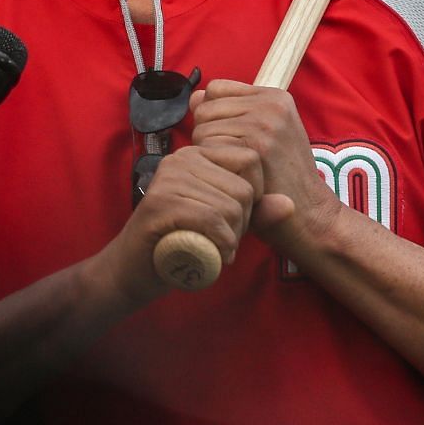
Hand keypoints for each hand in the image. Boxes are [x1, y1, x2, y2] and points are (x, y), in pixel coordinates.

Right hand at [91, 144, 262, 308]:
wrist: (134, 271)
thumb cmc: (183, 242)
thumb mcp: (225, 223)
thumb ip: (257, 212)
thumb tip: (289, 204)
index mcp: (199, 154)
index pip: (250, 160)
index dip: (253, 197)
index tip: (235, 220)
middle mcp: (182, 158)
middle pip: (243, 187)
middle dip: (242, 222)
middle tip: (223, 239)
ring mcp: (168, 178)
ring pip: (229, 205)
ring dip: (229, 237)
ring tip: (214, 247)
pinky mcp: (160, 202)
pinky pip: (211, 218)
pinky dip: (219, 242)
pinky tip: (212, 254)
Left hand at [190, 81, 339, 252]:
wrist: (309, 212)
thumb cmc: (281, 179)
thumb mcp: (265, 136)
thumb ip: (230, 113)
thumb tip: (195, 97)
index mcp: (275, 97)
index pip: (216, 89)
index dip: (214, 116)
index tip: (231, 139)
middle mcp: (271, 104)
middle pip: (205, 108)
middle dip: (208, 134)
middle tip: (234, 159)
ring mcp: (264, 123)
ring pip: (202, 128)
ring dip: (208, 152)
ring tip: (234, 169)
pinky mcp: (255, 146)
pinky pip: (206, 147)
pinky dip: (211, 167)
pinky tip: (232, 178)